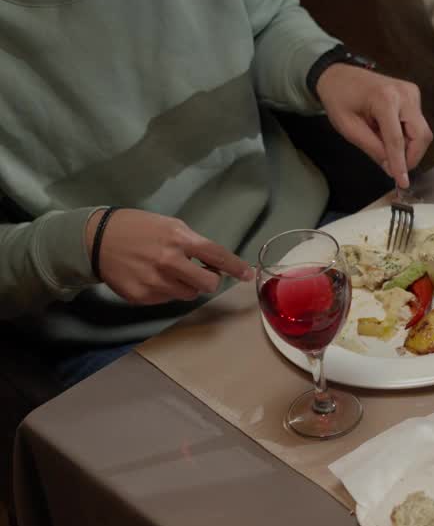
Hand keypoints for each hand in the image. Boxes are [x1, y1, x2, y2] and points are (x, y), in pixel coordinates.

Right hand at [85, 209, 251, 304]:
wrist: (95, 240)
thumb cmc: (137, 228)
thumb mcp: (169, 225)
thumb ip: (192, 243)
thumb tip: (214, 262)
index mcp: (179, 239)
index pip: (217, 256)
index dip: (236, 267)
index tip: (247, 275)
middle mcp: (169, 262)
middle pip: (208, 284)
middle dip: (209, 280)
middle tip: (200, 273)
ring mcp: (155, 282)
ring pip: (189, 295)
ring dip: (187, 286)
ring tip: (170, 272)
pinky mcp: (142, 296)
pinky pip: (167, 300)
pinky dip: (166, 291)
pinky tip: (152, 277)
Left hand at [316, 64, 431, 188]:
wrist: (339, 75)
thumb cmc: (339, 98)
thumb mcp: (349, 128)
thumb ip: (372, 148)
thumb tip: (391, 168)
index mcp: (384, 98)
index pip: (397, 139)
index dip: (400, 164)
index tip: (403, 181)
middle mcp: (404, 94)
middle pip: (421, 135)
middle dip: (411, 156)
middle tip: (395, 167)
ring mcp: (411, 92)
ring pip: (422, 132)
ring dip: (408, 145)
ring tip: (384, 141)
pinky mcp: (413, 95)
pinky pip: (418, 124)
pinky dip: (407, 135)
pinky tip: (389, 131)